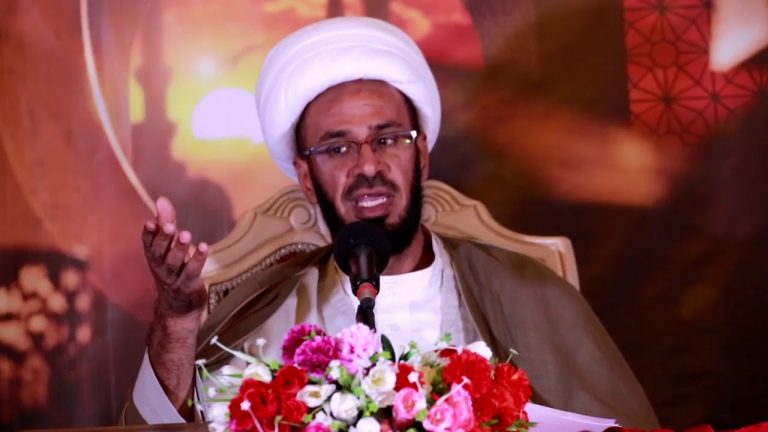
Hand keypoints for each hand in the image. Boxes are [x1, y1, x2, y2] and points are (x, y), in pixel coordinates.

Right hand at [142, 196, 208, 317]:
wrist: (177, 306)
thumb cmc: (173, 268)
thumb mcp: (168, 246)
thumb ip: (166, 222)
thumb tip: (162, 199)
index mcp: (153, 256)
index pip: (148, 243)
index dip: (149, 233)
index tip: (151, 222)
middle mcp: (160, 267)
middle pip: (159, 253)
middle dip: (164, 238)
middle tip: (170, 226)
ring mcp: (174, 278)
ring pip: (174, 263)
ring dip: (179, 248)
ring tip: (185, 234)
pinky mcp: (189, 285)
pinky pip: (192, 271)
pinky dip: (198, 259)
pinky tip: (204, 246)